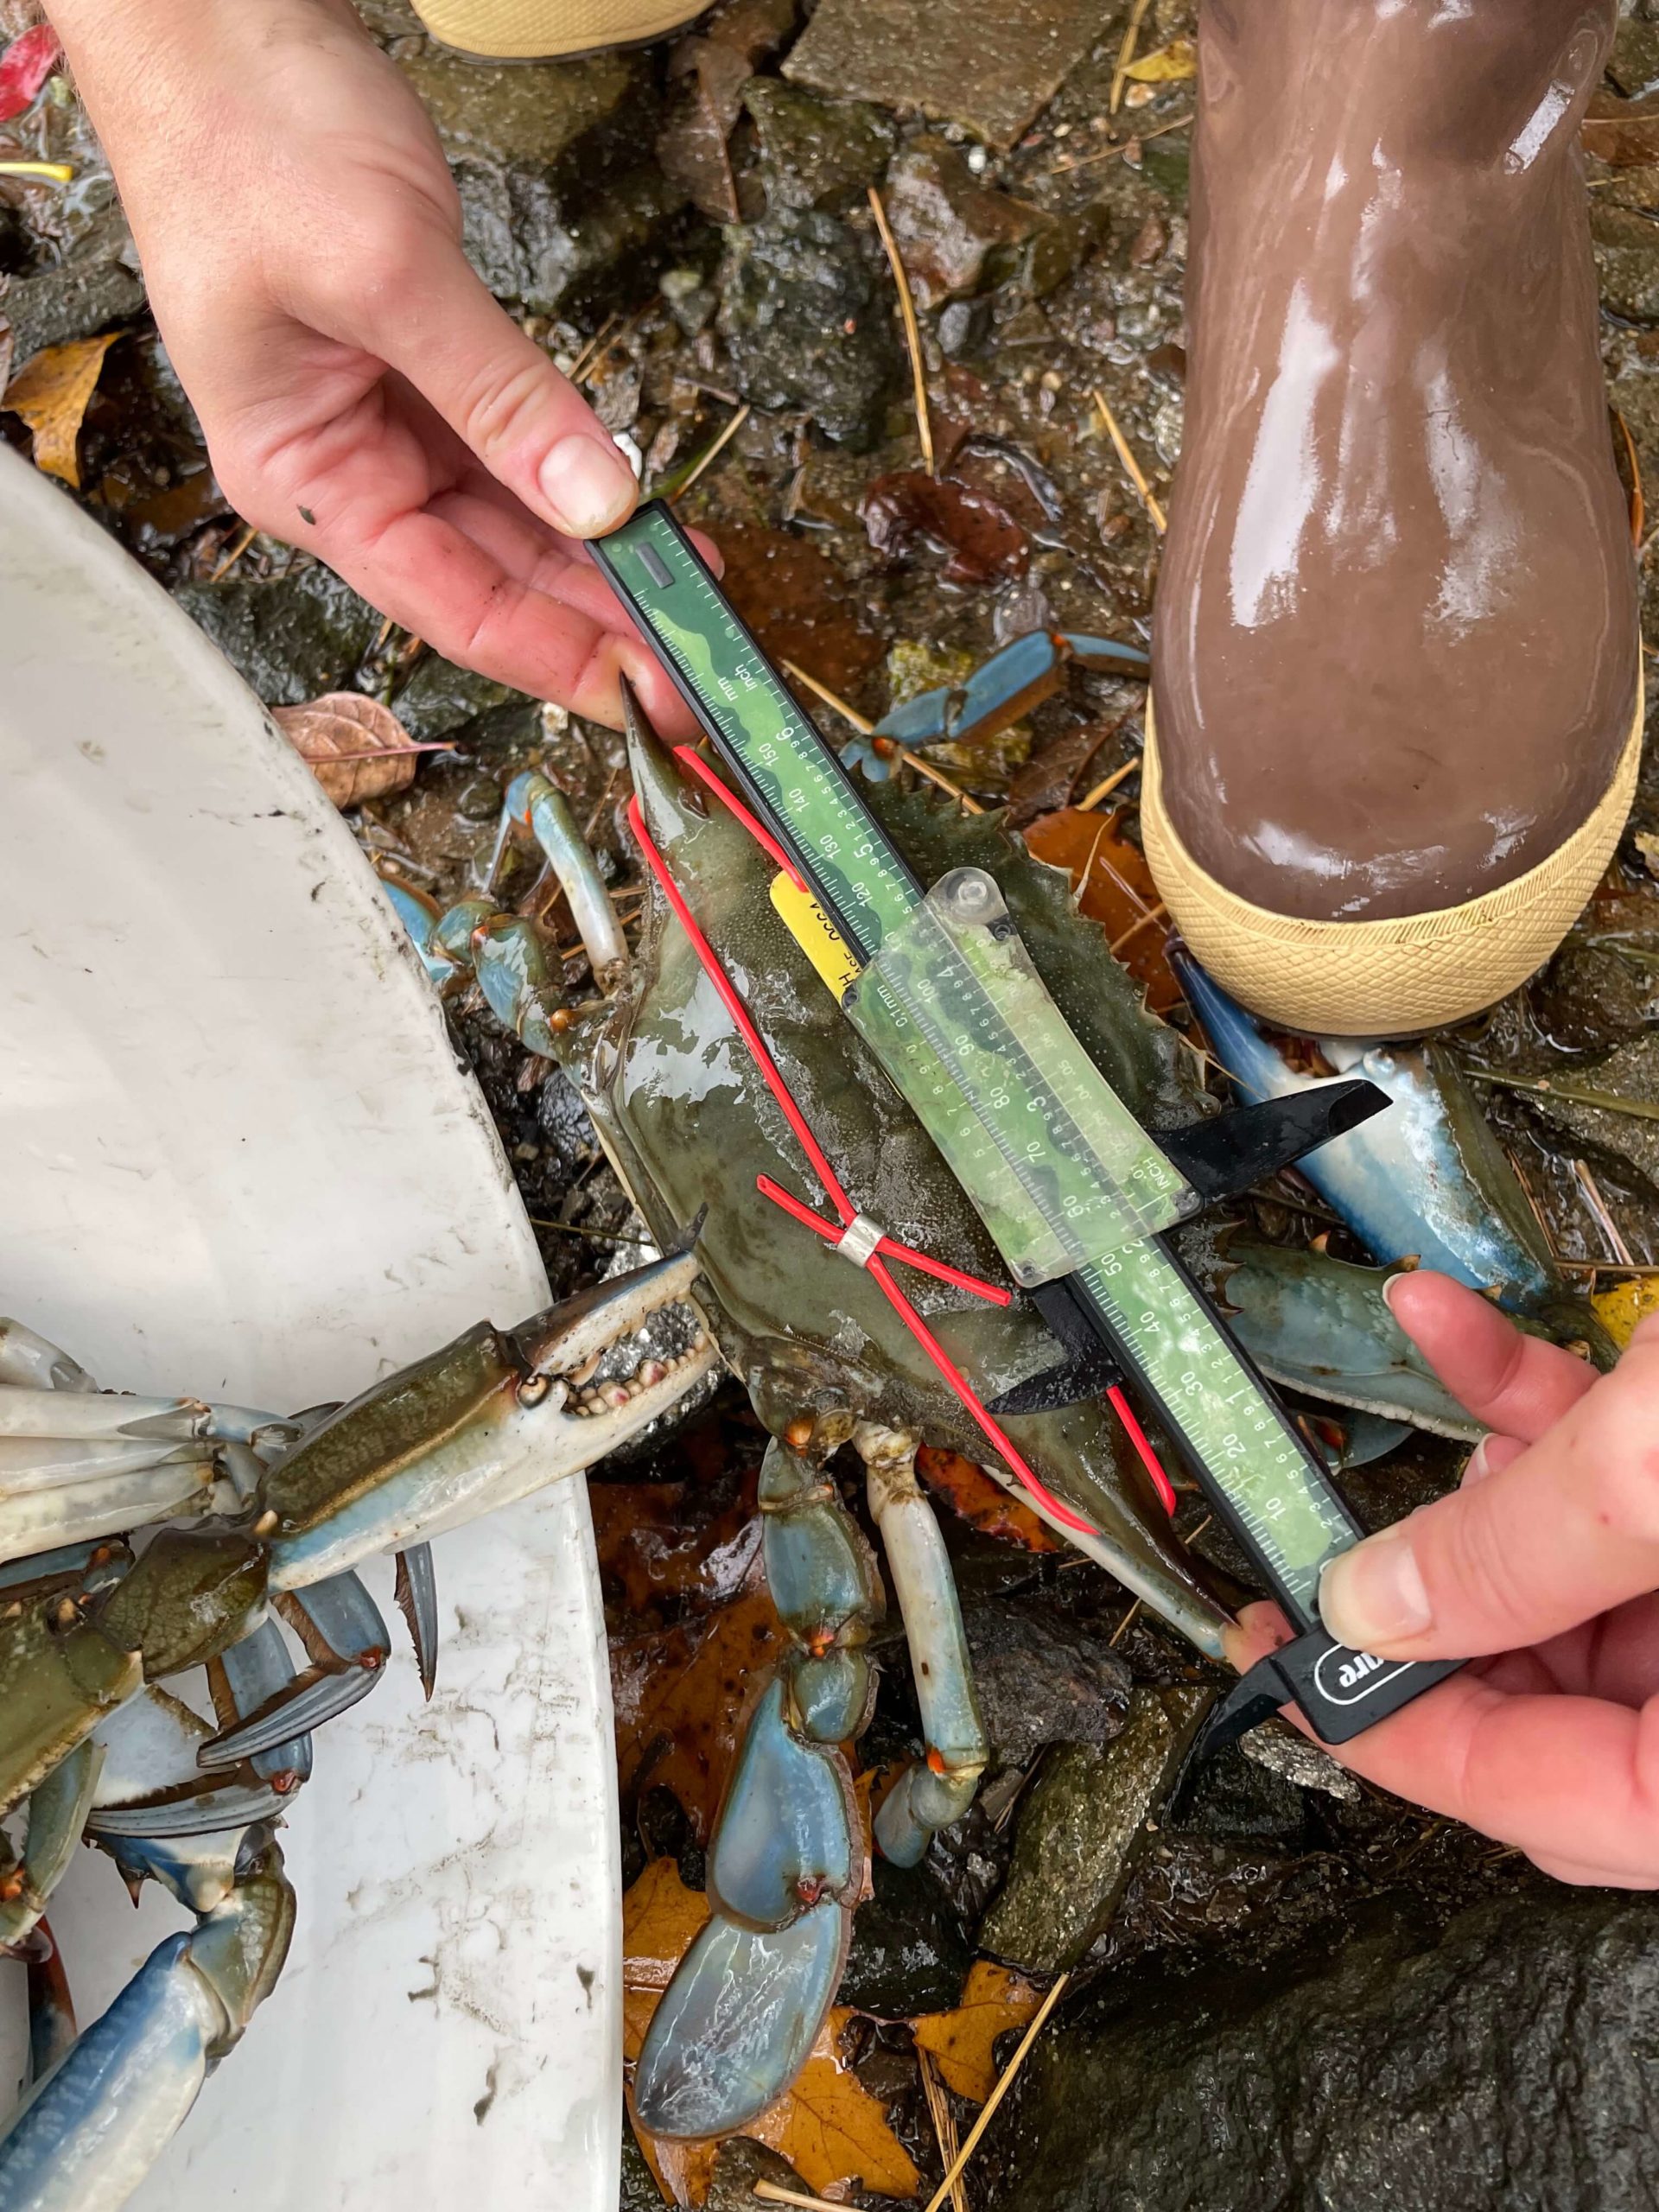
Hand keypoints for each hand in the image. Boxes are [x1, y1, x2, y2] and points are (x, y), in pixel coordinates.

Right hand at [46, 0, 703, 730]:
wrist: (211, 20)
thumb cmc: (246, 133)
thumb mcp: (385, 272)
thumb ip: (501, 396)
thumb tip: (601, 503)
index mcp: (306, 478)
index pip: (454, 606)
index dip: (560, 658)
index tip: (651, 695)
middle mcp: (344, 467)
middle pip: (492, 577)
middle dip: (597, 619)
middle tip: (699, 660)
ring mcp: (384, 420)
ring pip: (512, 521)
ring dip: (599, 557)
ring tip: (693, 592)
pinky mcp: (423, 367)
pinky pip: (515, 450)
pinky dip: (580, 478)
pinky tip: (643, 509)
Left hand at [1228, 1269, 1658, 1885]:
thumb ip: (1515, 1552)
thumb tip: (1366, 1608)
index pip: (1537, 1804)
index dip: (1389, 1738)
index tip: (1276, 1671)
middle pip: (1550, 1696)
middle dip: (1434, 1592)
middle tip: (1319, 1552)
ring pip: (1574, 1574)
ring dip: (1485, 1470)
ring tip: (1417, 1385)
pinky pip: (1622, 1491)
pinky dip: (1539, 1410)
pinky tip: (1446, 1328)